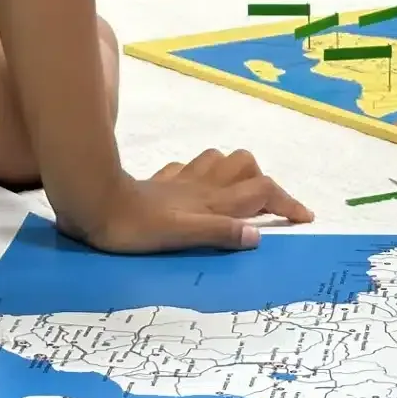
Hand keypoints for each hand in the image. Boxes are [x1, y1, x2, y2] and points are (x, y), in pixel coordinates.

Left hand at [76, 150, 313, 252]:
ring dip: (232, 173)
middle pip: (245, 165)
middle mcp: (201, 186)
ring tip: (232, 199)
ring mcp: (179, 181)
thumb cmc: (135, 227)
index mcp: (212, 201)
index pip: (262, 192)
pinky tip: (191, 191)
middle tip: (262, 210)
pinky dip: (198, 177)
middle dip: (261, 181)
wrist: (92, 202)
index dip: (287, 203)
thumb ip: (219, 234)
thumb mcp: (181, 237)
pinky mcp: (159, 182)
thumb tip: (258, 236)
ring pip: (219, 161)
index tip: (304, 218)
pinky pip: (187, 170)